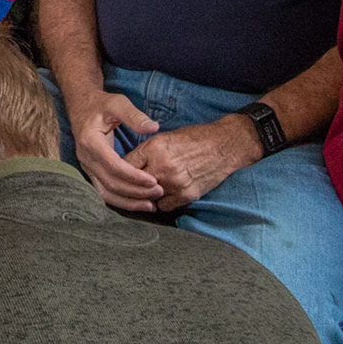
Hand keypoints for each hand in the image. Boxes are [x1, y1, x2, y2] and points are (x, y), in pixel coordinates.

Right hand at [65, 90, 162, 211]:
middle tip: (159, 192)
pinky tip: (137, 203)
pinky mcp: (90, 171)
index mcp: (90, 141)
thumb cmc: (100, 104)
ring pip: (105, 192)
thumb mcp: (117, 103)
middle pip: (110, 183)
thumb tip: (153, 127)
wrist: (81, 106)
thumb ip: (134, 115)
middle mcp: (86, 157)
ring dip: (128, 201)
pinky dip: (120, 200)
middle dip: (135, 191)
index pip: (113, 165)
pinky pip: (103, 192)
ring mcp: (86, 166)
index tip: (153, 180)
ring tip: (150, 205)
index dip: (133, 176)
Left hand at [123, 114, 261, 210]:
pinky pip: (163, 206)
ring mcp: (174, 183)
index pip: (125, 165)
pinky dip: (161, 202)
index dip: (120, 169)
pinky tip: (161, 196)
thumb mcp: (165, 137)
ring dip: (145, 196)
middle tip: (127, 186)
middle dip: (129, 185)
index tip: (119, 172)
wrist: (224, 146)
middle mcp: (162, 167)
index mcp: (154, 148)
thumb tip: (128, 164)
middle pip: (133, 184)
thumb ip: (146, 151)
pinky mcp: (186, 195)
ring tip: (144, 192)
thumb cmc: (194, 138)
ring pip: (147, 197)